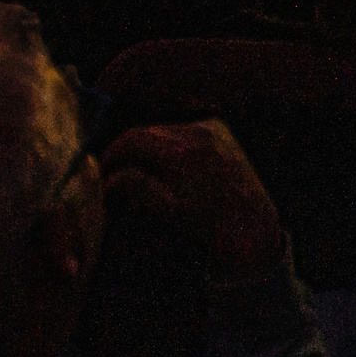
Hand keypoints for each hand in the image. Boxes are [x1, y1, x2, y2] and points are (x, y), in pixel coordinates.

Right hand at [101, 120, 282, 280]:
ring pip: (165, 130)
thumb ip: (139, 189)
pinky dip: (171, 145)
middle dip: (128, 151)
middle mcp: (197, 133)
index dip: (112, 154)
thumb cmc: (210, 225)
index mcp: (181, 151)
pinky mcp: (222, 132)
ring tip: (139, 173)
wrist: (253, 226)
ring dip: (149, 148)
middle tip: (115, 174)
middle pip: (148, 132)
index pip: (133, 139)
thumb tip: (111, 179)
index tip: (102, 172)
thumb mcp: (171, 211)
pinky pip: (186, 131)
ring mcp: (212, 129)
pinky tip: (168, 167)